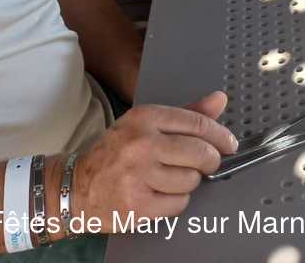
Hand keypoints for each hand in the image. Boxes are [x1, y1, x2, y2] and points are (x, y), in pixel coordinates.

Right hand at [71, 92, 236, 228]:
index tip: (228, 143)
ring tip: (169, 178)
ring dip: (188, 182)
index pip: (198, 124)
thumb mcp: (146, 124)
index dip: (220, 135)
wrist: (75, 187)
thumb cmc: (115, 153)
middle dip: (209, 161)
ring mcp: (139, 175)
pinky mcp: (138, 204)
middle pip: (201, 153)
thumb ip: (186, 113)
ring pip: (191, 180)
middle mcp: (142, 143)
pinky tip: (159, 193)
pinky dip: (175, 201)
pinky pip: (179, 203)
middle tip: (204, 163)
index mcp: (145, 118)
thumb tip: (220, 100)